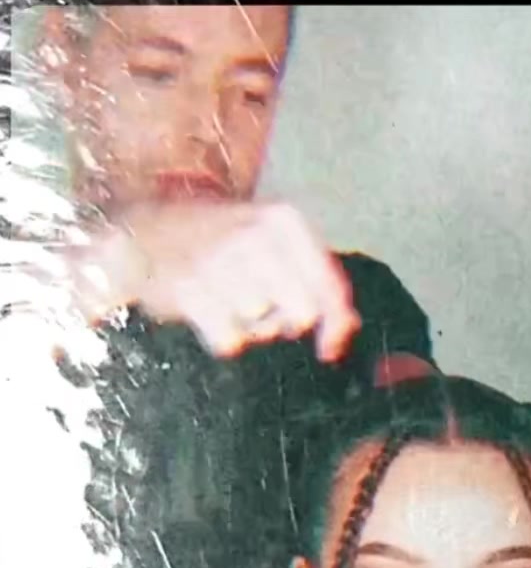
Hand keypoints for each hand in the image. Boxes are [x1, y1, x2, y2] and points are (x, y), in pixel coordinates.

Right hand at [66, 201, 359, 361]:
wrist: (145, 230)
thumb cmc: (219, 241)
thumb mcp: (273, 242)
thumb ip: (316, 280)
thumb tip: (348, 327)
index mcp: (284, 220)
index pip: (329, 285)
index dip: (336, 324)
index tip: (330, 347)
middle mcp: (256, 235)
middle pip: (301, 314)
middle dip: (283, 321)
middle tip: (260, 308)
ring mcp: (221, 260)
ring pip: (262, 327)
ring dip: (249, 325)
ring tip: (225, 299)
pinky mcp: (190, 289)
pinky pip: (230, 341)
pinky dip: (222, 337)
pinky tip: (208, 313)